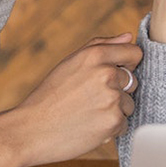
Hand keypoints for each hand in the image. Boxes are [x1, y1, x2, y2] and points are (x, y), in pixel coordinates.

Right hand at [0, 33, 141, 166]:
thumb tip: (129, 37)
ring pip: (129, 104)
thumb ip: (102, 46)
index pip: (134, 53)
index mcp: (95, 55)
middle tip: (90, 99)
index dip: (127, 64)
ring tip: (87, 113)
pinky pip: (124, 123)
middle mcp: (106, 74)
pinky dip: (110, 128)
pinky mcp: (114, 121)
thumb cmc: (50, 96)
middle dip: (118, 90)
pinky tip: (89, 126)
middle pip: (133, 81)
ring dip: (114, 110)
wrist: (32, 130)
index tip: (115, 74)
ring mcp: (112, 98)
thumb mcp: (71, 63)